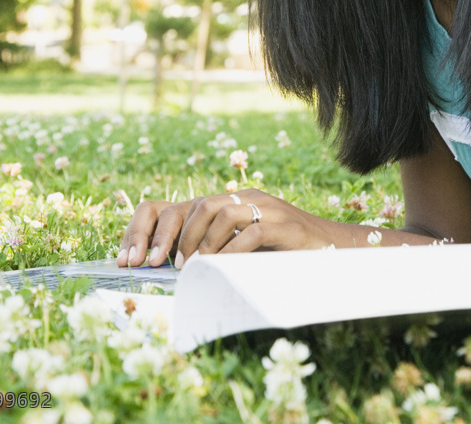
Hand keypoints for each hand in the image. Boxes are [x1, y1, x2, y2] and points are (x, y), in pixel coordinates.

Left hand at [116, 189, 342, 268]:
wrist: (337, 249)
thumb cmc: (285, 254)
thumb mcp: (243, 250)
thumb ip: (215, 250)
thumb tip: (170, 272)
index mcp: (231, 203)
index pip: (181, 205)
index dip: (151, 228)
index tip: (133, 259)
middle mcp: (246, 199)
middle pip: (198, 206)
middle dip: (172, 236)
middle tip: (162, 265)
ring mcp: (267, 208)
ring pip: (222, 212)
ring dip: (200, 242)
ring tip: (191, 267)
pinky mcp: (286, 225)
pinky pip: (252, 232)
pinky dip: (233, 250)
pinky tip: (222, 268)